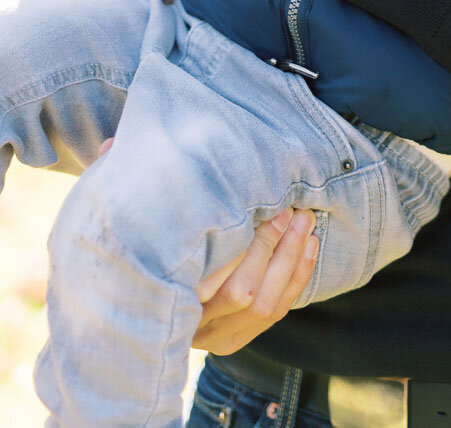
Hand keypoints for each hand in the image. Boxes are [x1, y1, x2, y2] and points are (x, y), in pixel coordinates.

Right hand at [97, 142, 318, 351]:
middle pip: (246, 294)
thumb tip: (107, 146)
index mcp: (163, 300)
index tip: (265, 208)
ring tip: (305, 220)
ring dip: (292, 261)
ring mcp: (214, 338)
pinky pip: (276, 313)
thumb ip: (115, 182)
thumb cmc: (132, 246)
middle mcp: (190, 328)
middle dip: (275, 248)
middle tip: (292, 209)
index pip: (215, 283)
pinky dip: (298, 279)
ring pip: (266, 307)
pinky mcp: (234, 339)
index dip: (249, 247)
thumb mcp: (122, 217)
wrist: (126, 300)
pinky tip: (309, 246)